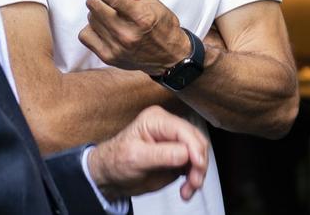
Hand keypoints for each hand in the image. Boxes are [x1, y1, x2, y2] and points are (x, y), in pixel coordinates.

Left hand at [77, 0, 190, 74]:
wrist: (169, 55)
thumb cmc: (160, 23)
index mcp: (142, 16)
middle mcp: (128, 33)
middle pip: (95, 5)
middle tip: (111, 1)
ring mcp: (117, 47)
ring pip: (90, 18)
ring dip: (97, 13)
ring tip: (114, 18)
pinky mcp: (108, 57)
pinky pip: (84, 35)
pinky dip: (92, 28)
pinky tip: (105, 29)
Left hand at [87, 105, 208, 200]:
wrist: (110, 178)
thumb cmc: (115, 161)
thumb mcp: (135, 157)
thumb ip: (161, 154)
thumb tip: (185, 153)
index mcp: (157, 120)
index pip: (184, 131)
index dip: (194, 148)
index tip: (198, 165)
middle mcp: (169, 129)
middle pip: (196, 142)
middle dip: (198, 163)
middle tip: (194, 181)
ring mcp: (174, 143)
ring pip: (199, 155)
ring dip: (197, 174)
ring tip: (188, 189)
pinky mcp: (178, 157)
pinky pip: (194, 166)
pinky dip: (193, 179)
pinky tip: (186, 189)